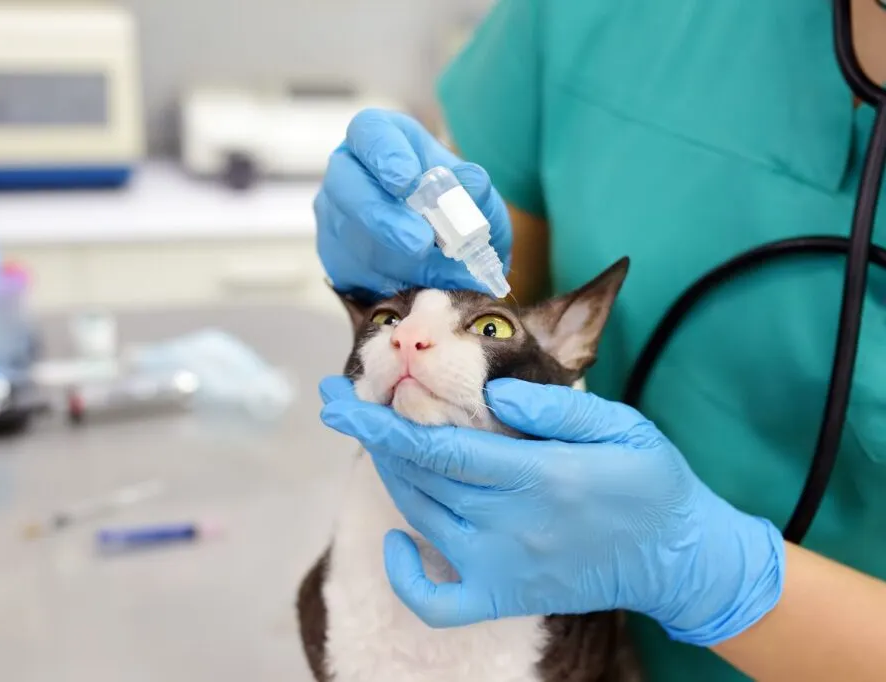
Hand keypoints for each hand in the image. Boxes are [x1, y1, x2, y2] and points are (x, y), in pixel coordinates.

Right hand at [315, 108, 511, 295]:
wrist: (443, 252)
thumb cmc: (452, 209)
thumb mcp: (474, 197)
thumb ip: (475, 190)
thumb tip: (472, 183)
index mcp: (382, 138)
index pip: (369, 132)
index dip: (384, 154)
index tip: (407, 181)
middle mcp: (349, 171)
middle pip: (346, 186)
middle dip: (382, 218)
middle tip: (419, 243)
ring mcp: (334, 214)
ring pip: (349, 235)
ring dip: (393, 258)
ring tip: (436, 273)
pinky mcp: (334, 255)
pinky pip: (352, 271)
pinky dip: (386, 283)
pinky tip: (416, 285)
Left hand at [318, 375, 785, 647]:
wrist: (680, 559)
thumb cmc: (650, 482)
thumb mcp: (622, 424)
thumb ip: (556, 405)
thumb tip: (491, 391)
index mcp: (541, 477)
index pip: (440, 447)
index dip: (381, 422)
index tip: (339, 398)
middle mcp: (514, 527)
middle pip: (420, 478)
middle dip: (372, 436)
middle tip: (345, 402)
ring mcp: (505, 569)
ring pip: (422, 519)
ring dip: (391, 476)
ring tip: (377, 438)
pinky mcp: (506, 598)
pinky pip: (436, 603)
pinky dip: (405, 576)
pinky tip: (397, 540)